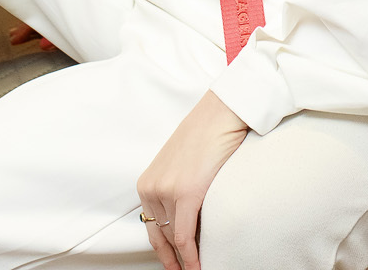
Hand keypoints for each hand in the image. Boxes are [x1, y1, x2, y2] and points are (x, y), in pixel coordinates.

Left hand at [138, 91, 248, 269]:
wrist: (220, 113)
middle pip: (161, 237)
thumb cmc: (207, 135)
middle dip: (172, 260)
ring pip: (174, 239)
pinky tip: (197, 266)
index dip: (162, 252)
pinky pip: (184, 236)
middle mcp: (151, 188)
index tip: (173, 265)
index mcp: (147, 182)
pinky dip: (191, 256)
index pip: (152, 228)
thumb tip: (187, 219)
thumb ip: (176, 191)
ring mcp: (167, 191)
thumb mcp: (182, 166)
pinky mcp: (186, 193)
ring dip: (186, 259)